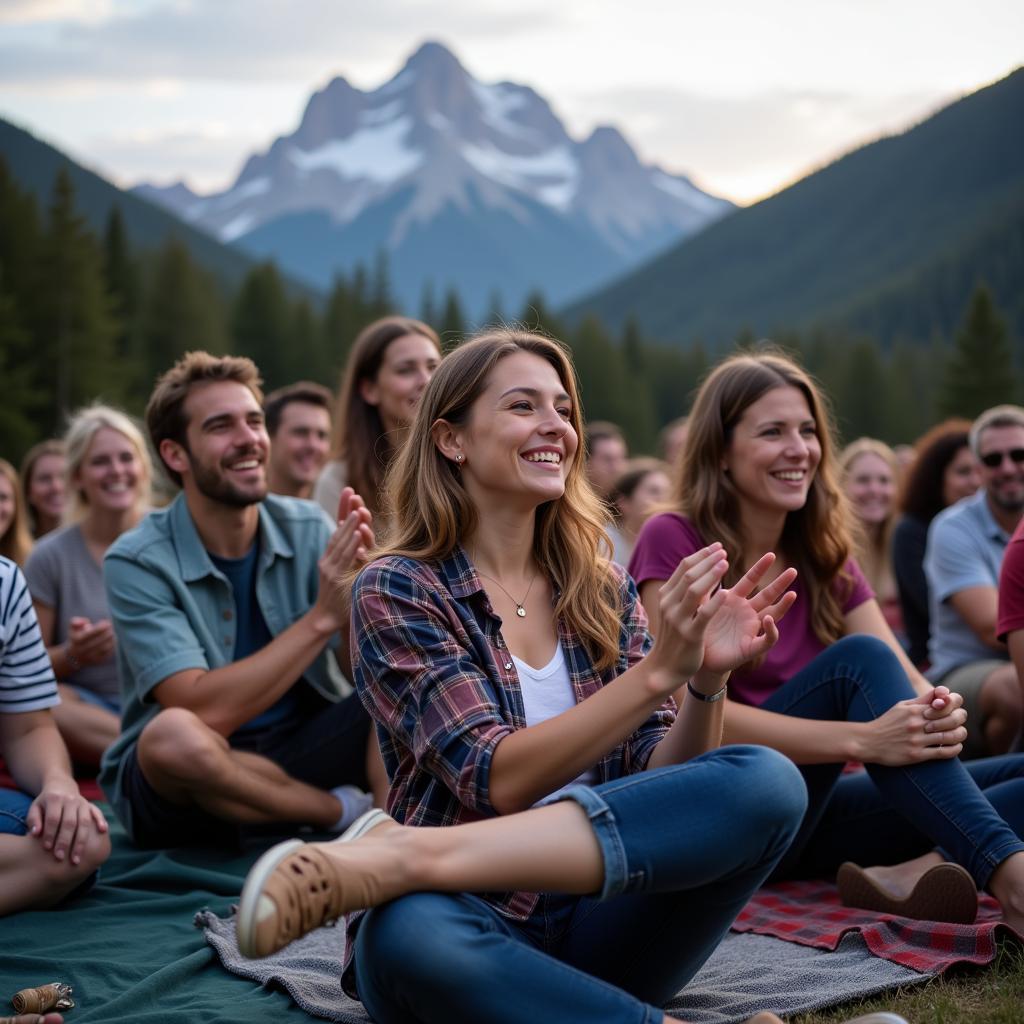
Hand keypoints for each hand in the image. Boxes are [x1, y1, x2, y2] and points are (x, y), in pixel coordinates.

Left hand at [27, 778, 107, 864]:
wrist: (61, 786)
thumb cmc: (45, 803)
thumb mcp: (35, 808)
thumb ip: (33, 820)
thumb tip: (36, 834)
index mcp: (55, 799)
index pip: (54, 818)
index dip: (51, 833)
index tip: (47, 848)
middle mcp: (70, 799)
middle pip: (70, 822)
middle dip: (65, 841)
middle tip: (60, 857)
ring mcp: (82, 802)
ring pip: (84, 821)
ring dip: (81, 841)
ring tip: (76, 859)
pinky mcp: (90, 804)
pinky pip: (97, 812)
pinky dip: (101, 820)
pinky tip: (102, 831)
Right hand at [67, 617, 114, 667]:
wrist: (74, 656)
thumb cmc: (77, 637)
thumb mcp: (73, 629)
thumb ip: (75, 622)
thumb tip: (85, 622)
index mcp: (76, 641)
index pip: (89, 634)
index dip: (99, 628)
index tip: (107, 622)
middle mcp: (82, 651)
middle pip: (97, 642)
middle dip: (107, 633)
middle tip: (112, 627)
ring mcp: (89, 657)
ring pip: (103, 649)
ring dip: (111, 640)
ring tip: (113, 633)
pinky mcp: (97, 662)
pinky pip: (107, 654)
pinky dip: (112, 646)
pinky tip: (113, 640)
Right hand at [314, 487, 374, 628]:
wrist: (325, 618)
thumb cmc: (339, 596)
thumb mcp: (342, 571)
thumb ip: (348, 554)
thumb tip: (358, 533)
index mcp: (332, 554)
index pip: (338, 525)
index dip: (343, 508)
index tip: (349, 490)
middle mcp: (329, 558)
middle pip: (338, 529)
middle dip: (346, 510)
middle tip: (352, 492)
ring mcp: (331, 567)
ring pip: (342, 543)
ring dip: (350, 526)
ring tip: (357, 511)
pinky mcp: (336, 577)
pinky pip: (346, 559)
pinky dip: (352, 546)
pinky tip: (358, 535)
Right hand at [646, 544, 729, 695]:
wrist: (664, 668)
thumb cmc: (673, 637)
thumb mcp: (674, 610)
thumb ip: (683, 592)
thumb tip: (699, 570)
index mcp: (666, 596)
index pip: (683, 568)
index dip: (701, 555)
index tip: (717, 547)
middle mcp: (669, 604)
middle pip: (688, 574)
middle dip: (707, 560)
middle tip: (723, 551)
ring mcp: (678, 619)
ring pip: (694, 590)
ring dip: (710, 574)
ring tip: (725, 563)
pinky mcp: (690, 635)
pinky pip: (703, 614)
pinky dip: (715, 602)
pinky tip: (727, 592)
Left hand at [700, 553, 797, 674]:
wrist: (700, 658)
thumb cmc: (702, 630)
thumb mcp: (702, 606)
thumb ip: (703, 589)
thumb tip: (703, 566)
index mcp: (735, 601)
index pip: (751, 581)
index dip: (760, 569)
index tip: (771, 554)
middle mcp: (747, 613)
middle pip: (768, 595)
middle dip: (780, 583)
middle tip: (793, 570)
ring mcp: (751, 630)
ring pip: (773, 616)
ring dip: (783, 606)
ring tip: (793, 594)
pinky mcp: (751, 648)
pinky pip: (766, 640)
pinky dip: (770, 631)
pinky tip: (769, 621)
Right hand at [860, 689, 967, 764]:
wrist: (868, 741)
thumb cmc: (887, 722)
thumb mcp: (902, 706)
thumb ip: (922, 700)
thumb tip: (942, 691)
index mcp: (914, 710)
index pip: (945, 704)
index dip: (956, 705)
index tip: (955, 708)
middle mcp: (916, 724)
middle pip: (951, 720)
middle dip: (960, 719)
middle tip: (960, 722)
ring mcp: (916, 740)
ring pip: (950, 737)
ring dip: (960, 735)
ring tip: (959, 735)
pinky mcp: (916, 755)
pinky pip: (943, 752)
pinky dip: (954, 749)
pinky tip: (955, 746)